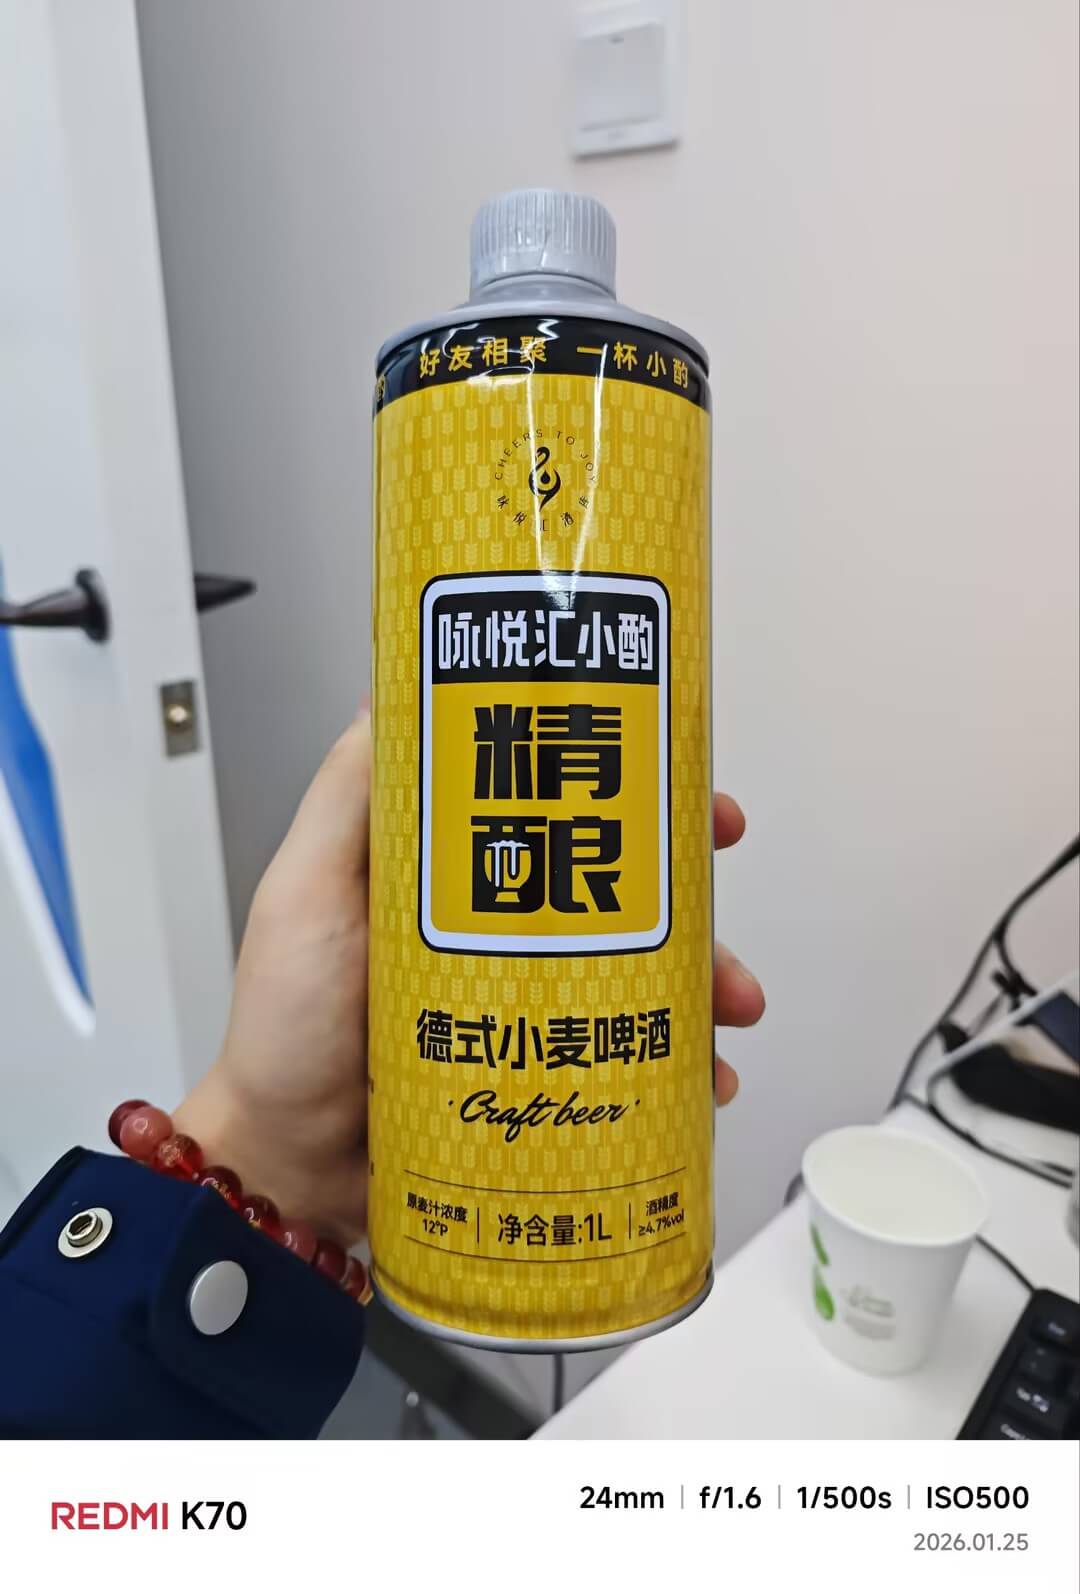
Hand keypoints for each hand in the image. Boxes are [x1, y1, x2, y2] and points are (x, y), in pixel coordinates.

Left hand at [176, 713, 763, 1245]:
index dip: (626, 790)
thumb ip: (347, 797)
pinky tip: (702, 1081)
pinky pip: (626, 1062)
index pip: (555, 809)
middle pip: (614, 892)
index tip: (683, 787)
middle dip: (688, 895)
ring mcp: (522, 1005)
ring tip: (729, 1010)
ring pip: (638, 977)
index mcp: (451, 875)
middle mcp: (496, 931)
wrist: (285, 1166)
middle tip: (719, 898)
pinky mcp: (536, 1072)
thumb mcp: (304, 890)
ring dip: (700, 986)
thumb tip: (393, 687)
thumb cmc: (282, 1026)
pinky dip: (677, 1069)